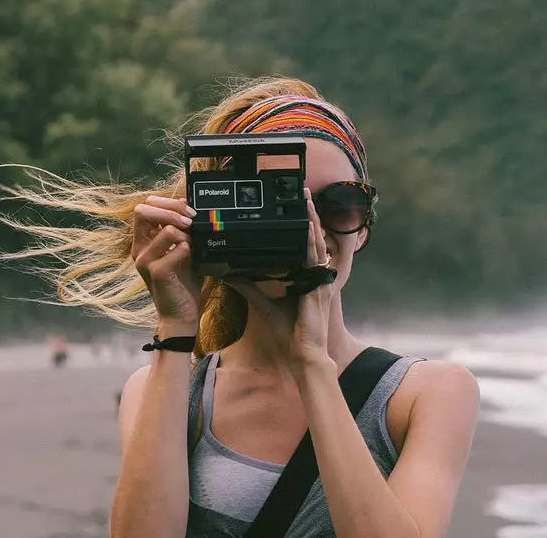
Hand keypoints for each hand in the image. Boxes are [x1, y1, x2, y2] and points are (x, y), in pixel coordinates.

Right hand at [131, 195, 200, 328]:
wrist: (181, 314)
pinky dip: (189, 249)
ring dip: (186, 233)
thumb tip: (188, 205)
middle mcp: (139, 249)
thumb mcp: (182, 250)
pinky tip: (192, 259)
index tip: (187, 210)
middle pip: (143, 210)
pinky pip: (177, 248)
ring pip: (166, 229)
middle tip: (191, 220)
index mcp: (143, 241)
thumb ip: (181, 229)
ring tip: (193, 245)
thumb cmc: (183, 282)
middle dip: (172, 210)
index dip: (167, 203)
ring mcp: (144, 261)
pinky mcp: (156, 272)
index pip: (144, 207)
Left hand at [227, 187, 333, 367]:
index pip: (302, 246)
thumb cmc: (289, 333)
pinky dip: (312, 241)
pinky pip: (316, 258)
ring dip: (311, 220)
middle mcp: (314, 275)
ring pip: (315, 242)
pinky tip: (309, 226)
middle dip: (308, 215)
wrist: (302, 354)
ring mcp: (319, 279)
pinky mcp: (318, 286)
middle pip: (311, 238)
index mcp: (304, 278)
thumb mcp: (263, 304)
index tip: (294, 207)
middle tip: (303, 192)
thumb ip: (247, 286)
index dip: (300, 226)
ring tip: (307, 199)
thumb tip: (227, 272)